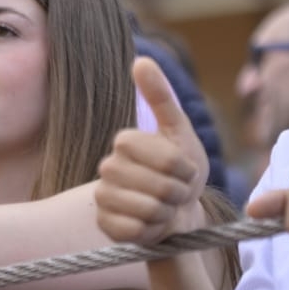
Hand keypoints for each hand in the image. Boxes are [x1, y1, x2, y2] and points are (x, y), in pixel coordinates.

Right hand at [95, 58, 207, 245]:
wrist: (178, 214)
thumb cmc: (182, 172)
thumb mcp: (179, 131)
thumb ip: (161, 97)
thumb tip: (140, 59)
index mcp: (125, 142)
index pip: (162, 157)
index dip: (182, 168)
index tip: (185, 171)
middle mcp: (107, 167)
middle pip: (158, 185)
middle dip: (178, 193)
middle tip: (176, 193)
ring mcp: (103, 197)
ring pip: (147, 209)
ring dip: (166, 213)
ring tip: (164, 208)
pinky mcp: (105, 226)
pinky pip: (134, 230)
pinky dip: (151, 230)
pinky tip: (150, 225)